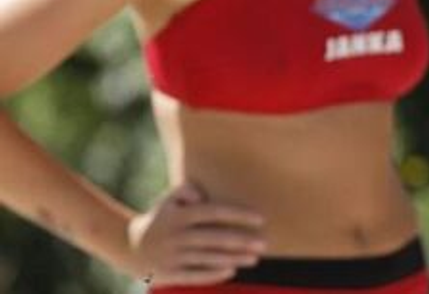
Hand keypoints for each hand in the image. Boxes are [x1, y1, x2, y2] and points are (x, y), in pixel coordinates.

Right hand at [127, 183, 266, 285]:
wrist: (127, 246)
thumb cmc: (160, 219)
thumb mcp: (169, 200)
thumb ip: (186, 190)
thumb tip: (201, 196)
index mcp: (180, 215)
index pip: (214, 212)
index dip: (238, 215)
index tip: (260, 219)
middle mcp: (176, 235)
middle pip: (215, 238)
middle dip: (242, 241)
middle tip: (264, 243)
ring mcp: (171, 256)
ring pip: (208, 258)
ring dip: (233, 258)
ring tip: (254, 258)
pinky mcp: (168, 273)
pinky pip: (194, 275)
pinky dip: (214, 274)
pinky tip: (232, 271)